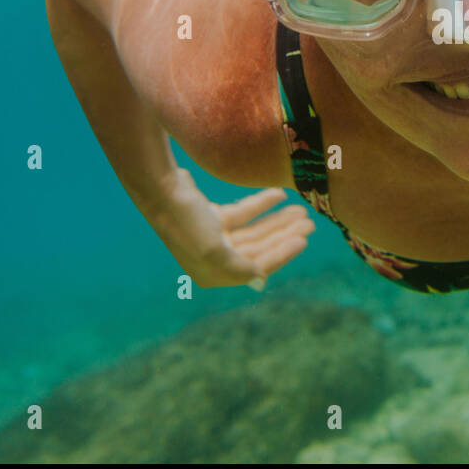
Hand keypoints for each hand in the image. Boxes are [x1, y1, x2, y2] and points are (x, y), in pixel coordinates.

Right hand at [152, 168, 313, 289]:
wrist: (160, 189)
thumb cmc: (185, 221)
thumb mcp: (213, 250)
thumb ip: (239, 267)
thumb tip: (260, 279)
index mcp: (213, 274)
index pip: (258, 267)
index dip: (282, 254)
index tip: (303, 240)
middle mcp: (213, 260)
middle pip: (259, 248)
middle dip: (284, 235)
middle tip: (308, 222)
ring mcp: (213, 237)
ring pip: (254, 230)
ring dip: (277, 220)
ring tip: (300, 210)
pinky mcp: (212, 217)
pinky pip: (243, 214)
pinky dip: (260, 205)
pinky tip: (279, 195)